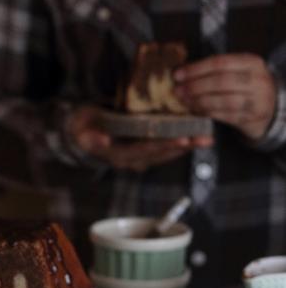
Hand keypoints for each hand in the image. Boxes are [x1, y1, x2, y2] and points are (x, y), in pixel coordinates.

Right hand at [65, 105, 212, 171]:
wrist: (81, 132)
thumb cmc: (83, 128)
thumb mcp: (83, 131)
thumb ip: (93, 137)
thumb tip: (103, 140)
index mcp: (120, 155)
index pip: (145, 150)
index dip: (164, 145)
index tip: (182, 138)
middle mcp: (133, 160)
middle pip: (162, 153)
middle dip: (184, 146)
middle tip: (204, 138)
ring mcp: (140, 156)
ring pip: (167, 152)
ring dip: (187, 145)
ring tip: (207, 137)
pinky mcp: (145, 150)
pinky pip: (165, 147)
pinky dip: (180, 139)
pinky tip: (195, 132)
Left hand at [174, 53, 276, 140]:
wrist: (270, 106)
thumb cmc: (245, 85)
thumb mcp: (237, 70)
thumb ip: (215, 69)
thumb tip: (182, 71)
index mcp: (251, 62)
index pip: (219, 63)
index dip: (196, 69)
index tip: (177, 75)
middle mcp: (257, 80)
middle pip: (221, 81)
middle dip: (195, 86)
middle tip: (177, 91)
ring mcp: (256, 100)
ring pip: (223, 101)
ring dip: (200, 102)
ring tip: (185, 102)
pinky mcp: (251, 118)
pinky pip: (225, 116)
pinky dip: (208, 113)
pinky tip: (196, 111)